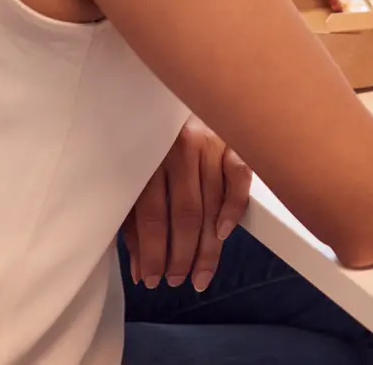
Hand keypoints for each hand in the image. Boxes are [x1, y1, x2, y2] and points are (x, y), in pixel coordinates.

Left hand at [123, 117, 251, 291]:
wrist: (184, 89)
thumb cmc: (152, 142)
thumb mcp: (133, 178)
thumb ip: (134, 222)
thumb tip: (140, 270)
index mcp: (147, 157)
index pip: (150, 217)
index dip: (152, 254)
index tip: (151, 280)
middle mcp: (180, 148)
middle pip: (185, 215)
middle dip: (181, 256)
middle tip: (178, 281)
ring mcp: (211, 143)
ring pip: (212, 204)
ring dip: (207, 247)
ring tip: (200, 274)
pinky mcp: (234, 141)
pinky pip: (239, 178)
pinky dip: (234, 208)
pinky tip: (224, 234)